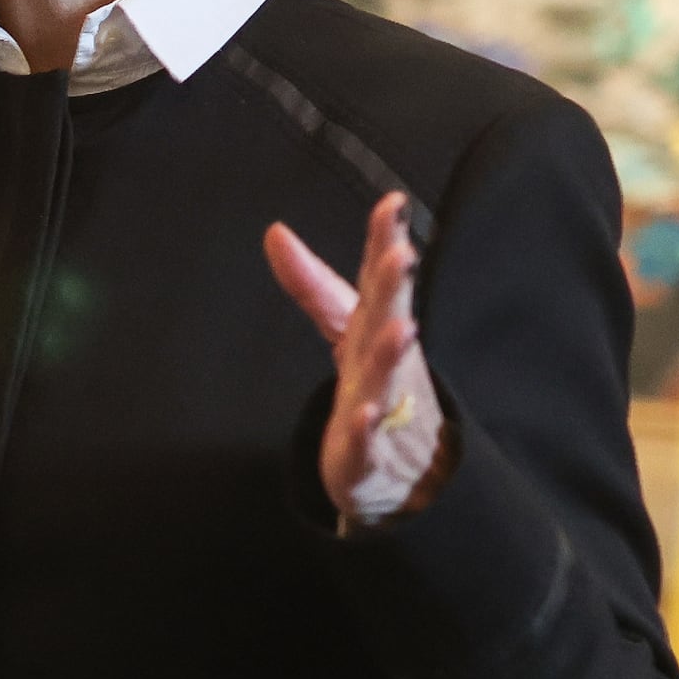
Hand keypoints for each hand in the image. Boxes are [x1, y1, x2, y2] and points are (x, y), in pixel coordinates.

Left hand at [267, 190, 446, 526]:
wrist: (401, 474)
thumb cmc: (374, 387)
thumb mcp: (344, 332)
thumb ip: (313, 285)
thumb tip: (275, 231)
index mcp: (377, 331)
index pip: (380, 282)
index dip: (384, 243)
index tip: (391, 203)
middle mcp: (385, 364)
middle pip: (388, 322)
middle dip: (395, 290)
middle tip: (403, 254)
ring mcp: (381, 410)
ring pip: (386, 380)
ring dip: (391, 355)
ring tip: (403, 327)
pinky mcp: (365, 456)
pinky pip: (366, 443)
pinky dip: (365, 431)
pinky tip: (362, 415)